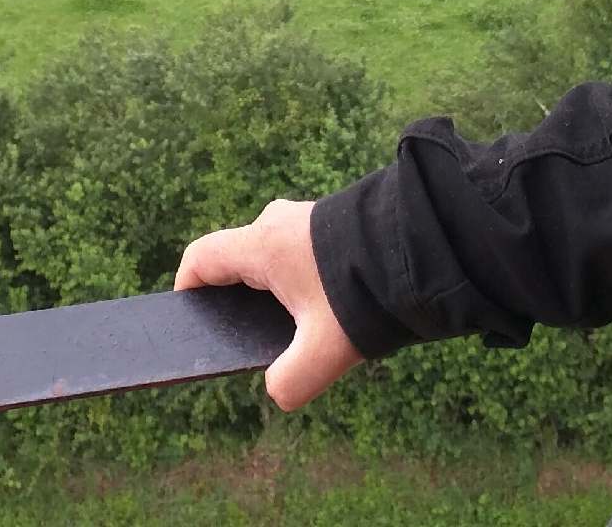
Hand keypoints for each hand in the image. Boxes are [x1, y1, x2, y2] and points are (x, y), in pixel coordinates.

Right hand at [175, 197, 364, 410]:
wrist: (423, 247)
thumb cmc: (367, 293)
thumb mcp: (325, 351)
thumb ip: (290, 381)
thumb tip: (277, 392)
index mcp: (262, 246)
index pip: (201, 258)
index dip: (187, 288)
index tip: (192, 320)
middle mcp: (277, 224)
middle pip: (237, 260)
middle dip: (238, 298)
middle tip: (253, 338)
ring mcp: (306, 219)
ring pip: (273, 257)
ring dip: (277, 291)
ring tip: (300, 329)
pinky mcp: (332, 222)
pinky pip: (300, 252)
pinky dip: (302, 280)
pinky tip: (329, 310)